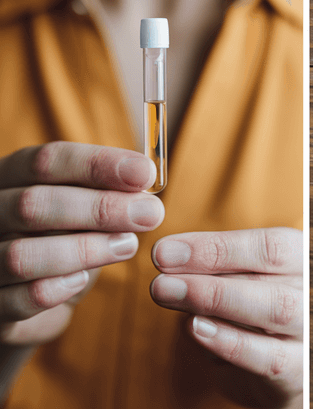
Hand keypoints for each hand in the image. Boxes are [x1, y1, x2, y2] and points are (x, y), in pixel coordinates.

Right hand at [0, 142, 161, 344]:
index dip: (98, 165)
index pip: (45, 162)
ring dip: (83, 250)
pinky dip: (55, 289)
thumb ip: (108, 191)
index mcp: (10, 176)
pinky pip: (17, 300)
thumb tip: (146, 180)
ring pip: (22, 255)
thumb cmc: (63, 236)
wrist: (31, 292)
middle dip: (99, 209)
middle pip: (33, 204)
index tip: (146, 174)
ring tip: (126, 246)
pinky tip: (82, 280)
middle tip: (150, 214)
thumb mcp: (84, 206)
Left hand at [149, 228, 302, 408]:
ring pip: (276, 307)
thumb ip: (221, 271)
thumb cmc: (263, 315)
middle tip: (161, 272)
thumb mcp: (250, 285)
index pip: (272, 244)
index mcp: (308, 259)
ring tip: (170, 294)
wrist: (292, 372)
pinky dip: (230, 342)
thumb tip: (171, 259)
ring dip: (216, 298)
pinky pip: (270, 356)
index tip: (167, 250)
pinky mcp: (300, 370)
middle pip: (274, 268)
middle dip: (210, 266)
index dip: (218, 245)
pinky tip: (197, 329)